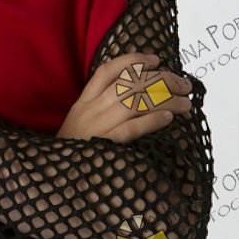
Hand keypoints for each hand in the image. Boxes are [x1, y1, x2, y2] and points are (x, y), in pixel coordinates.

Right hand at [57, 52, 192, 143]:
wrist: (52, 179)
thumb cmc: (71, 152)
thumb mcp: (78, 124)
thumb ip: (98, 110)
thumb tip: (136, 98)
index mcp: (83, 102)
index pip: (107, 71)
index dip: (133, 60)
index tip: (156, 59)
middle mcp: (90, 109)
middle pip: (129, 84)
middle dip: (162, 80)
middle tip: (184, 85)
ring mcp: (96, 127)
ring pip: (134, 103)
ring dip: (165, 100)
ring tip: (186, 103)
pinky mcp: (103, 146)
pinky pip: (130, 129)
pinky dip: (150, 121)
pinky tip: (168, 118)